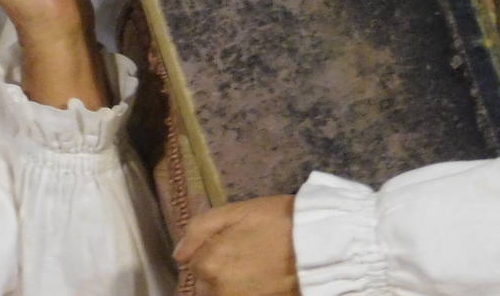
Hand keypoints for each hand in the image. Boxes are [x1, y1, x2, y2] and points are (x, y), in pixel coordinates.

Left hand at [175, 196, 299, 295]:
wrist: (320, 244)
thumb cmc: (278, 221)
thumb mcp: (236, 211)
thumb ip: (199, 229)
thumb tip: (179, 255)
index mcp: (209, 264)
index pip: (191, 263)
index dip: (207, 249)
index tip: (227, 242)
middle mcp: (218, 290)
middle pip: (204, 284)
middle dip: (215, 270)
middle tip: (242, 254)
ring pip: (219, 293)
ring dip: (228, 283)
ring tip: (252, 268)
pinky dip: (242, 289)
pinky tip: (258, 278)